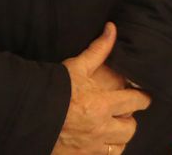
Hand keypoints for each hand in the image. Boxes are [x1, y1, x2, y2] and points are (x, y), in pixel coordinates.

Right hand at [54, 23, 149, 153]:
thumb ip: (98, 49)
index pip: (135, 102)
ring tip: (112, 128)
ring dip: (118, 137)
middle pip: (130, 128)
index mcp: (102, 105)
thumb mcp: (77, 66)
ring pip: (119, 147)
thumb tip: (112, 29)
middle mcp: (100, 129)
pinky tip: (99, 141)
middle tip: (123, 112)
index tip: (143, 97)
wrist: (28, 113)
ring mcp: (90, 147)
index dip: (142, 98)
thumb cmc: (55, 89)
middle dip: (129, 120)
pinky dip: (105, 150)